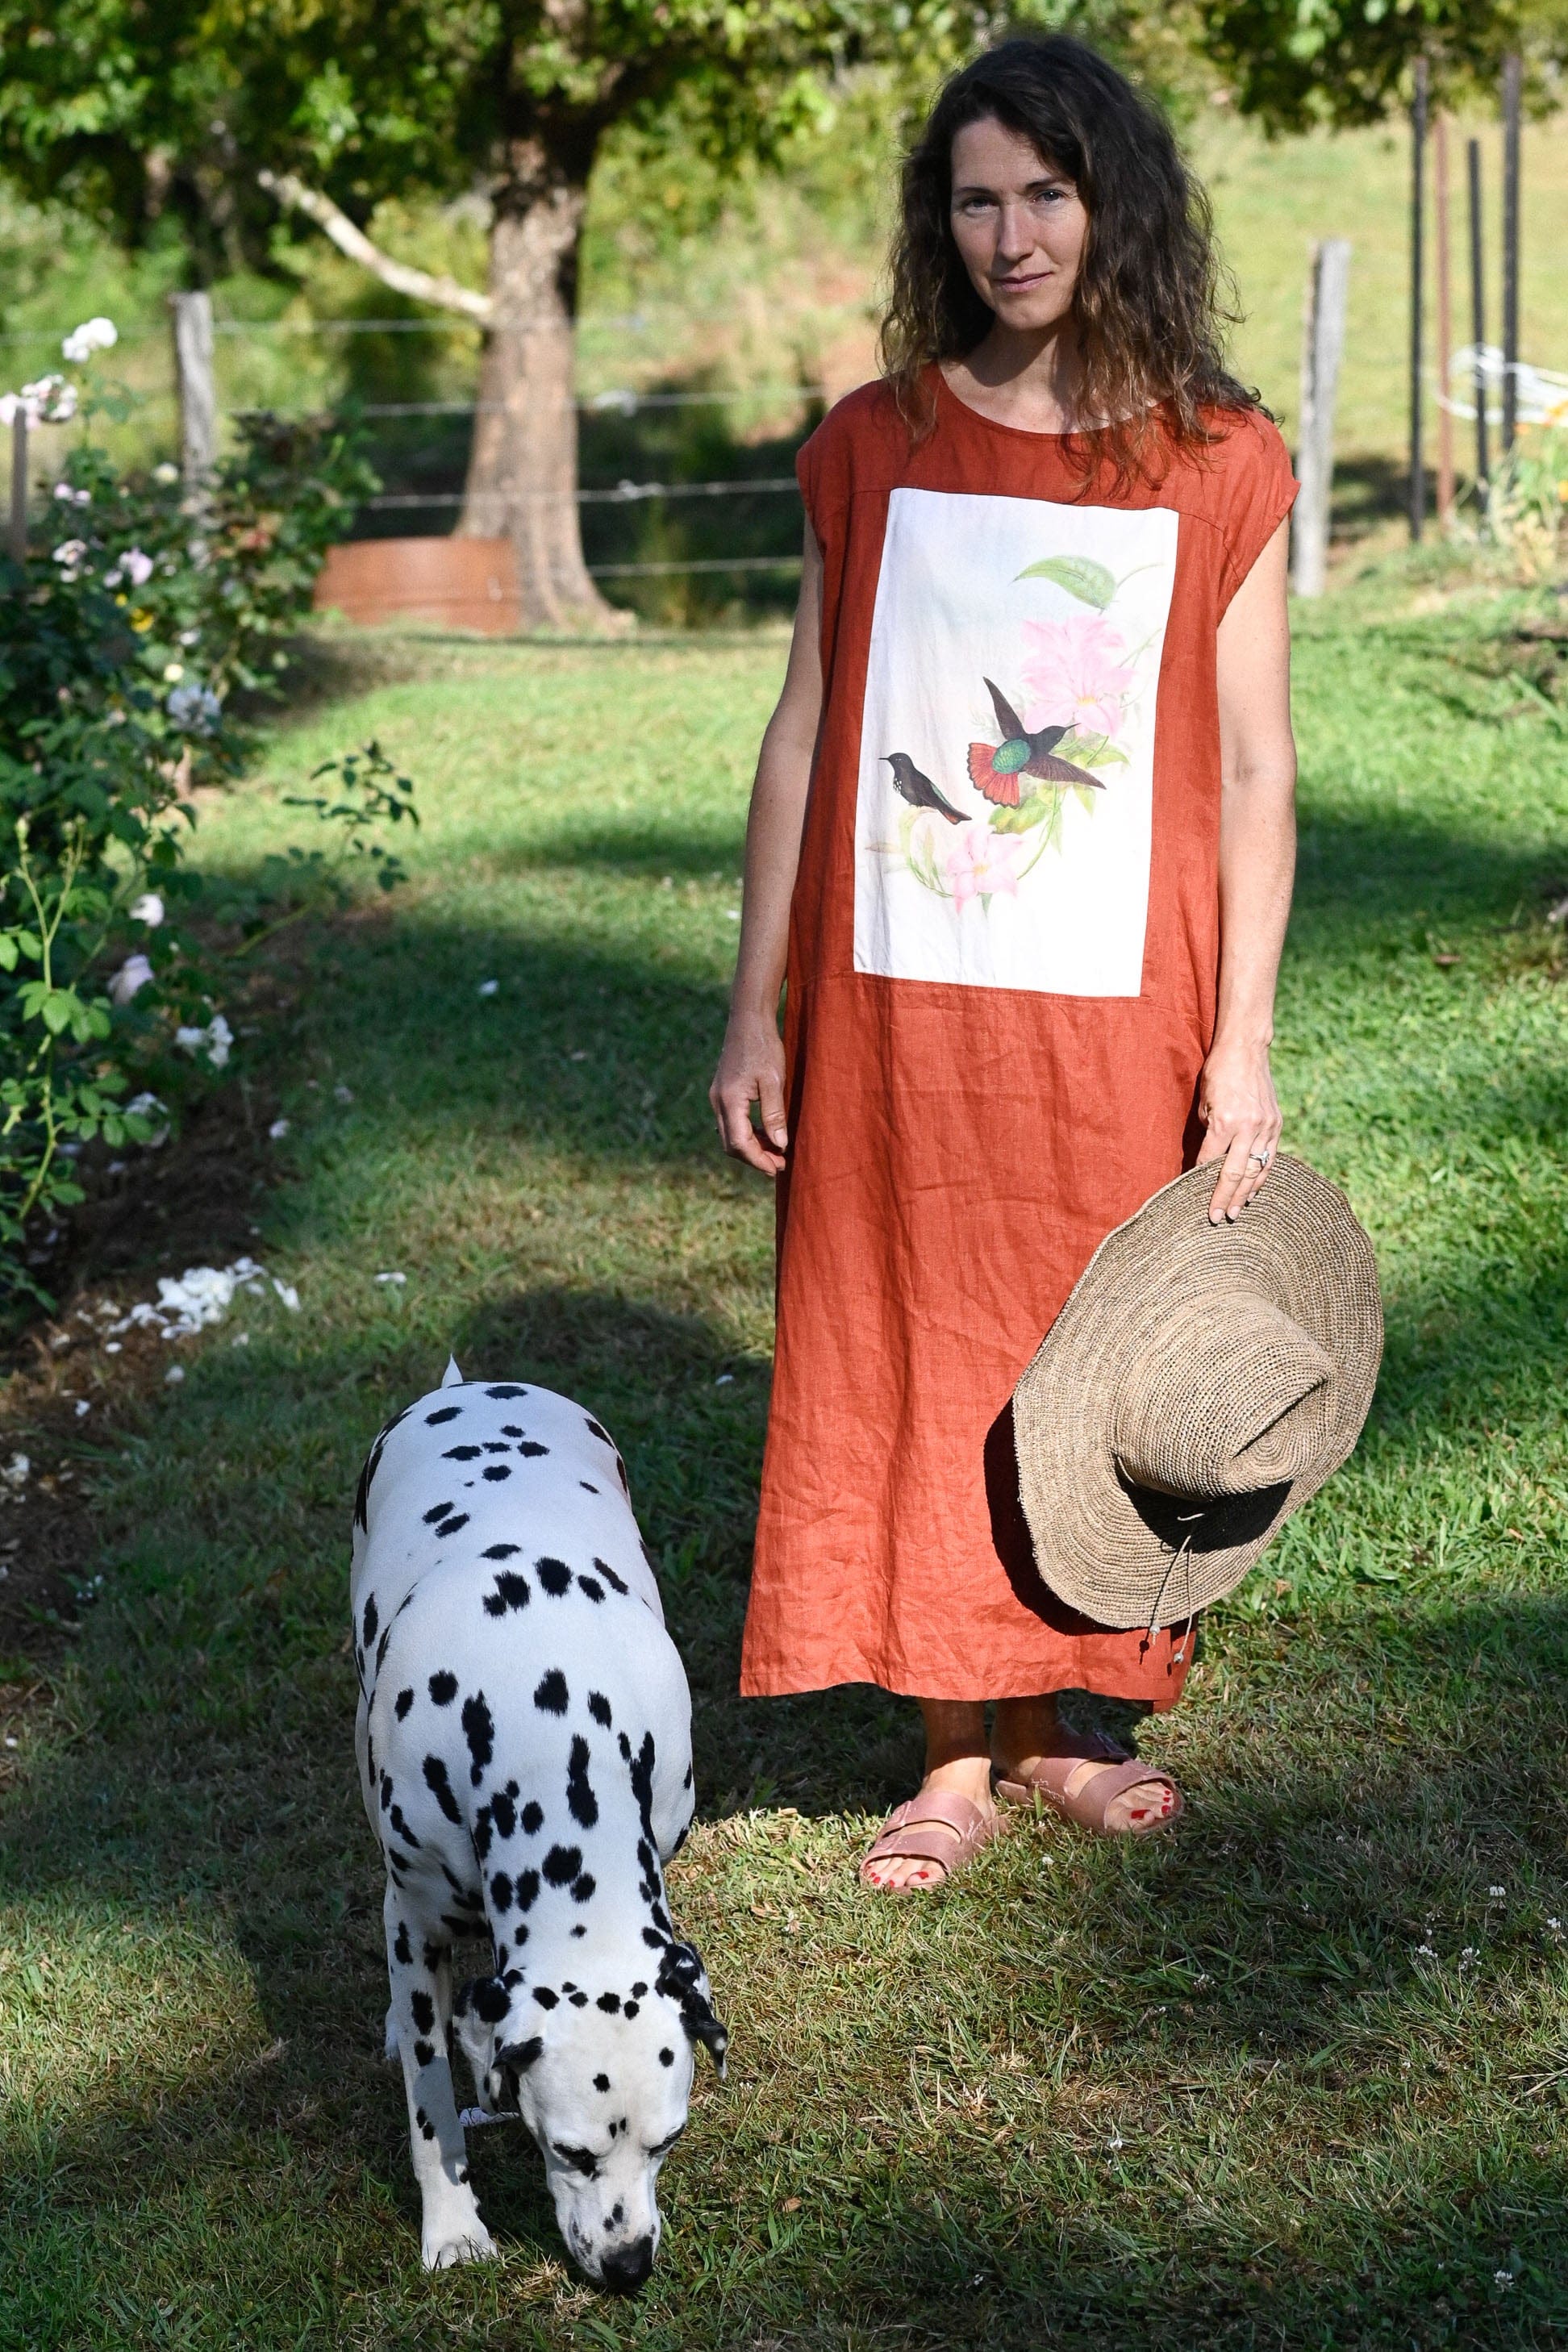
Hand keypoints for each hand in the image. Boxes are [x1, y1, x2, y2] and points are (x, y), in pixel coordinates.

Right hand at [709, 1014, 787, 1176]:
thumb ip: (774, 1114)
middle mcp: (718, 1102)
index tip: (778, 1168)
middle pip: (731, 1144)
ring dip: (752, 1147)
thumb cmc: (764, 1047)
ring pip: (730, 1135)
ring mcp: (718, 1097)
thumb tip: (780, 1145)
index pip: (740, 1143)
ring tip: (777, 1152)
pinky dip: (748, 1133)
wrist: (748, 1020)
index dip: (758, 1160)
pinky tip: (766, 1134)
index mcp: (729, 1100)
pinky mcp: (723, 1093)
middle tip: (780, 1164)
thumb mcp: (774, 1081)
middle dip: (755, 1158)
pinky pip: (732, 1122)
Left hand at [1196, 1031, 1280, 1223]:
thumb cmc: (1218, 1073)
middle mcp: (1248, 1128)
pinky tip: (1254, 1192)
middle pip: (1235, 1174)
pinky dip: (1261, 1177)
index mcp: (1225, 1122)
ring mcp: (1266, 1127)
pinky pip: (1269, 1158)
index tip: (1196, 1200)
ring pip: (1255, 1170)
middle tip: (1217, 1219)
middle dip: (1225, 1198)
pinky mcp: (1276, 1125)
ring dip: (1245, 1195)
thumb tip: (1207, 1159)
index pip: (1210, 1162)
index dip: (1201, 1183)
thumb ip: (1208, 1131)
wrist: (1246, 1050)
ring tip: (1236, 1213)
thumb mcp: (1204, 1102)